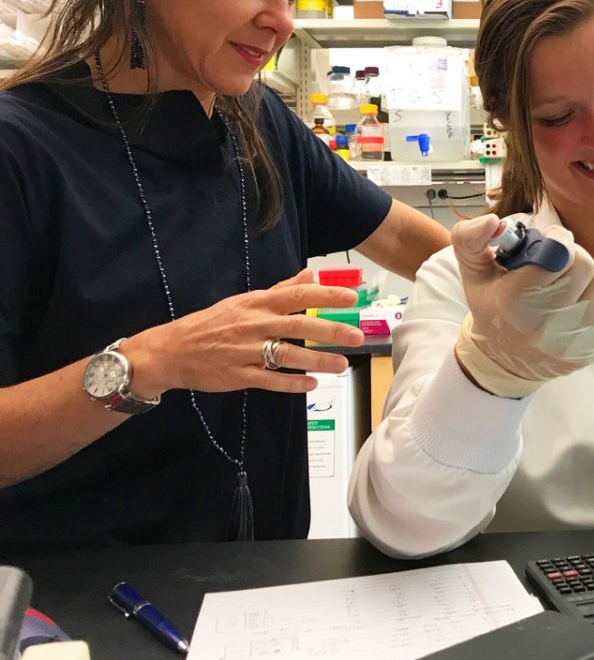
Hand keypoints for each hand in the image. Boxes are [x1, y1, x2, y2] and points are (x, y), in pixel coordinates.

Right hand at [126, 270, 363, 396]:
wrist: (171, 350)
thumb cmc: (212, 323)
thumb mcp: (244, 301)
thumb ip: (280, 290)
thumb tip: (310, 275)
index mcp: (256, 304)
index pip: (296, 295)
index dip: (325, 295)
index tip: (351, 297)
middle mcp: (253, 325)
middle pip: (298, 325)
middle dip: (330, 330)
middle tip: (356, 336)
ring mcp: (245, 351)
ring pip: (288, 355)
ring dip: (317, 360)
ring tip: (342, 365)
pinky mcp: (238, 376)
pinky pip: (270, 381)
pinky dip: (291, 384)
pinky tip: (312, 385)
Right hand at [452, 214, 593, 397]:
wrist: (506, 359)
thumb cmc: (493, 308)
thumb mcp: (473, 271)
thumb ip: (471, 238)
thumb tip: (491, 220)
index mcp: (515, 299)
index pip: (558, 253)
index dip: (558, 240)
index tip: (550, 243)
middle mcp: (545, 322)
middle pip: (584, 264)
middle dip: (572, 256)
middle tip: (559, 263)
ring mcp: (571, 338)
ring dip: (587, 278)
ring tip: (567, 284)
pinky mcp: (592, 348)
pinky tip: (580, 301)